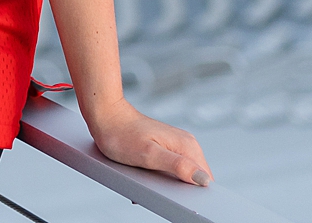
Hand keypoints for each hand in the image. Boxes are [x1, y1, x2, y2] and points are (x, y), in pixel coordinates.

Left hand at [86, 101, 212, 186]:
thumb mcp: (149, 154)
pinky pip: (171, 168)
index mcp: (187, 146)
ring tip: (147, 180)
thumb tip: (203, 179)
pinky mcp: (165, 147)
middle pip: (195, 178)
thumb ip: (178, 166)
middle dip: (179, 189)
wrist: (105, 116)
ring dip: (169, 184)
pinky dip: (161, 176)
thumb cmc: (121, 134)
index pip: (206, 179)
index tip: (177, 196)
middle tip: (156, 188)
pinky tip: (146, 175)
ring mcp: (176, 145)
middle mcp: (186, 144)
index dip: (194, 192)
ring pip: (182, 174)